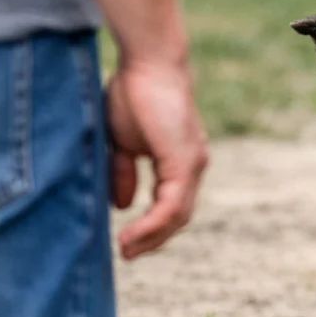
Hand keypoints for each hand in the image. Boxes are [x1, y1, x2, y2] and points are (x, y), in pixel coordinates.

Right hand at [105, 58, 207, 258]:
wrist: (147, 61)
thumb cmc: (134, 92)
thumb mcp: (123, 142)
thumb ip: (124, 172)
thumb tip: (122, 205)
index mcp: (181, 161)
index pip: (172, 205)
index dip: (151, 226)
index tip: (127, 241)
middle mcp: (193, 165)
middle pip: (178, 217)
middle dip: (152, 240)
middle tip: (126, 254)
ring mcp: (192, 164)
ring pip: (177, 217)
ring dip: (150, 238)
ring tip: (125, 250)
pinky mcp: (184, 162)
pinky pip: (170, 207)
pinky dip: (151, 226)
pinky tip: (129, 236)